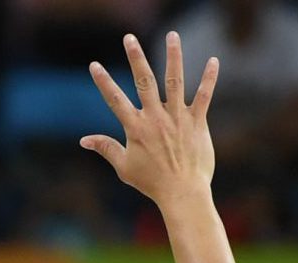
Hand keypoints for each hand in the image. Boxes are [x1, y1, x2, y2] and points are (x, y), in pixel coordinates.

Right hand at [82, 33, 218, 207]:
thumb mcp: (124, 167)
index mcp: (135, 128)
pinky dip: (209, 78)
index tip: (94, 65)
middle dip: (135, 58)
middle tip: (129, 38)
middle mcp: (155, 118)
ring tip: (172, 36)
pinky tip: (213, 60)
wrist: (182, 193)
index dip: (103, 82)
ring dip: (173, 57)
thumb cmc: (152, 182)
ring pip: (174, 81)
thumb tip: (84, 140)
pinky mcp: (197, 122)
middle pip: (144, 81)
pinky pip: (203, 96)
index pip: (115, 100)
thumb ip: (106, 148)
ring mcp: (177, 118)